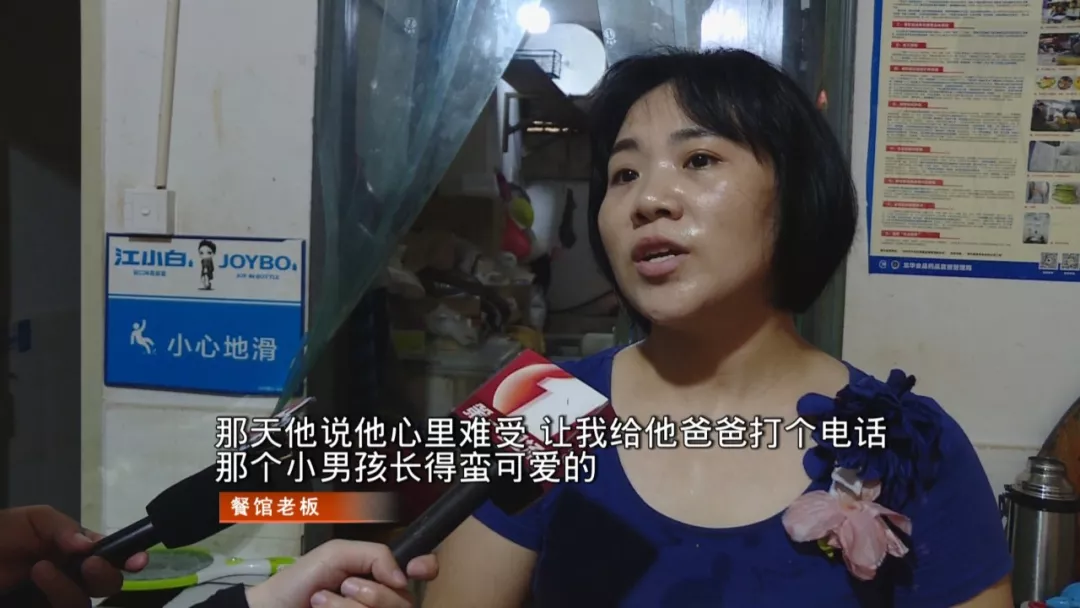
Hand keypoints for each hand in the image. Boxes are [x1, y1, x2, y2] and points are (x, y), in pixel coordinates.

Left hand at [0, 505, 148, 606]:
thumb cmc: (4, 534)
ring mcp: (57, 597)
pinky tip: (36, 582)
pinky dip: (55, 597)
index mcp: (80, 550)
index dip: (130, 559)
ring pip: (82, 603)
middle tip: (89, 564)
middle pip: (107, 585)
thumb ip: (63, 527)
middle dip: (104, 575)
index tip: (138, 561)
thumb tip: (90, 545)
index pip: (113, 555)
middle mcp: (74, 575)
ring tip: (40, 569)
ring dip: (67, 588)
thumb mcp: (35, 520)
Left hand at [244, 540, 436, 607]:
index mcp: (383, 575)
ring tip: (322, 602)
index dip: (426, 568)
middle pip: (405, 600)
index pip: (423, 570)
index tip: (414, 570)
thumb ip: (375, 554)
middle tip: (343, 585)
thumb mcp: (337, 553)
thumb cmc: (302, 580)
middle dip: (372, 592)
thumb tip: (404, 578)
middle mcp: (384, 601)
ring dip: (349, 607)